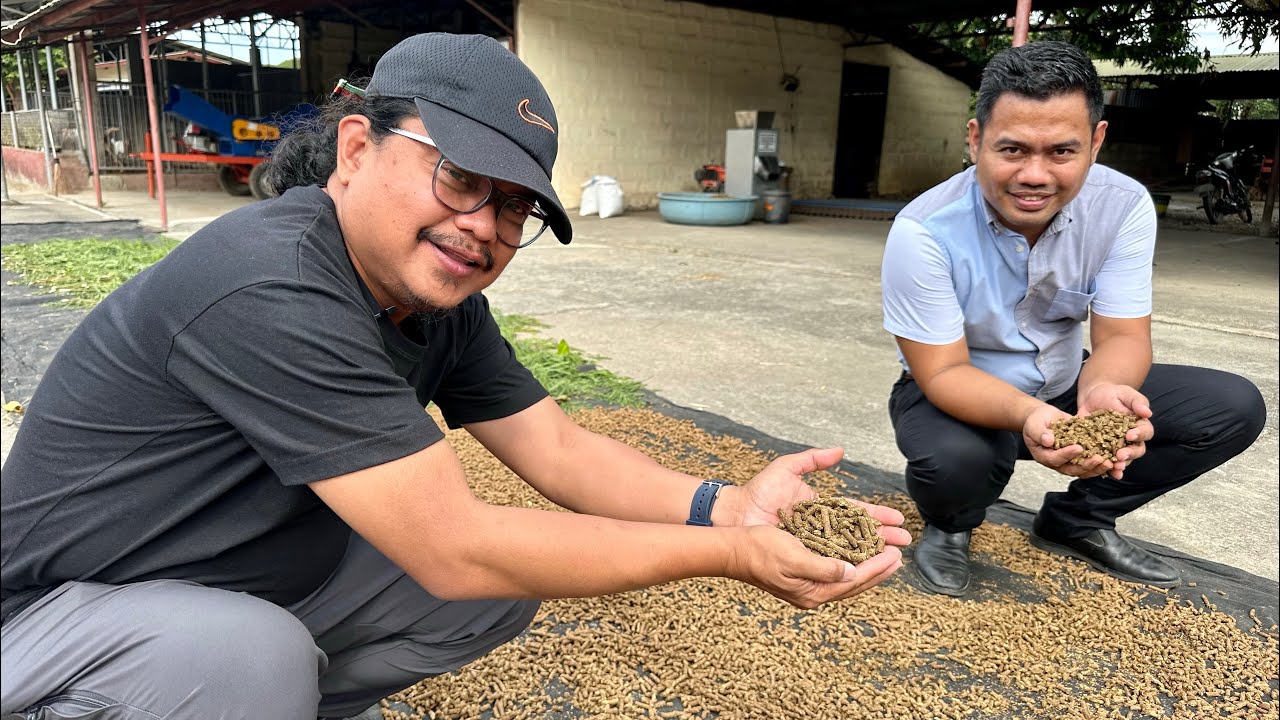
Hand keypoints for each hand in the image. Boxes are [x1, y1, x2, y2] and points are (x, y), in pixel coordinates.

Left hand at [725, 448, 910, 548]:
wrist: (736, 511)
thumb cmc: (759, 491)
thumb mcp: (787, 469)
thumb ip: (812, 460)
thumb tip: (839, 451)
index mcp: (822, 510)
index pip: (856, 513)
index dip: (877, 516)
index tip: (898, 518)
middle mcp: (822, 530)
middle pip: (858, 535)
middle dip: (882, 538)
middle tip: (905, 540)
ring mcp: (814, 546)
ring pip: (849, 552)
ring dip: (871, 555)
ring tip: (894, 556)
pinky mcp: (804, 558)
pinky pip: (830, 564)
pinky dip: (848, 566)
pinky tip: (866, 569)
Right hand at [727, 525, 904, 608]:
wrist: (734, 550)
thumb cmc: (760, 550)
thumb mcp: (793, 557)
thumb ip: (823, 568)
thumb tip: (850, 573)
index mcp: (812, 592)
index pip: (853, 581)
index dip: (876, 567)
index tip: (894, 555)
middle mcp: (812, 593)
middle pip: (853, 584)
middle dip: (877, 570)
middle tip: (898, 557)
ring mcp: (807, 586)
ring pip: (846, 579)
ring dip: (867, 567)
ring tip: (885, 557)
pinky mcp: (802, 575)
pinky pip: (834, 572)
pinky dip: (850, 563)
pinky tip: (857, 556)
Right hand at [1022, 403, 1112, 478]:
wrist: (1044, 419)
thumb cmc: (1037, 421)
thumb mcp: (1034, 425)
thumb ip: (1039, 433)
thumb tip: (1048, 440)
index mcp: (1044, 456)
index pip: (1056, 459)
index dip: (1067, 454)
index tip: (1078, 447)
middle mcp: (1058, 462)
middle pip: (1072, 469)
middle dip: (1087, 465)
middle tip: (1100, 459)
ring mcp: (1069, 461)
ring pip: (1084, 470)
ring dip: (1098, 468)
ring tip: (1110, 462)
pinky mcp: (1080, 457)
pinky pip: (1091, 464)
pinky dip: (1102, 464)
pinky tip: (1114, 461)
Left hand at [1078, 383, 1153, 479]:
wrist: (1093, 398)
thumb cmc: (1113, 394)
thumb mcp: (1125, 394)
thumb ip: (1137, 402)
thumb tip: (1148, 413)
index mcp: (1140, 426)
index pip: (1145, 433)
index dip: (1139, 435)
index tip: (1129, 435)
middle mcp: (1132, 440)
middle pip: (1137, 450)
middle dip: (1129, 454)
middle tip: (1120, 455)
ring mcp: (1118, 446)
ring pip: (1124, 460)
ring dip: (1120, 465)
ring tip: (1114, 467)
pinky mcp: (1103, 450)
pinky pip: (1108, 462)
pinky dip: (1107, 469)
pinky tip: (1106, 473)